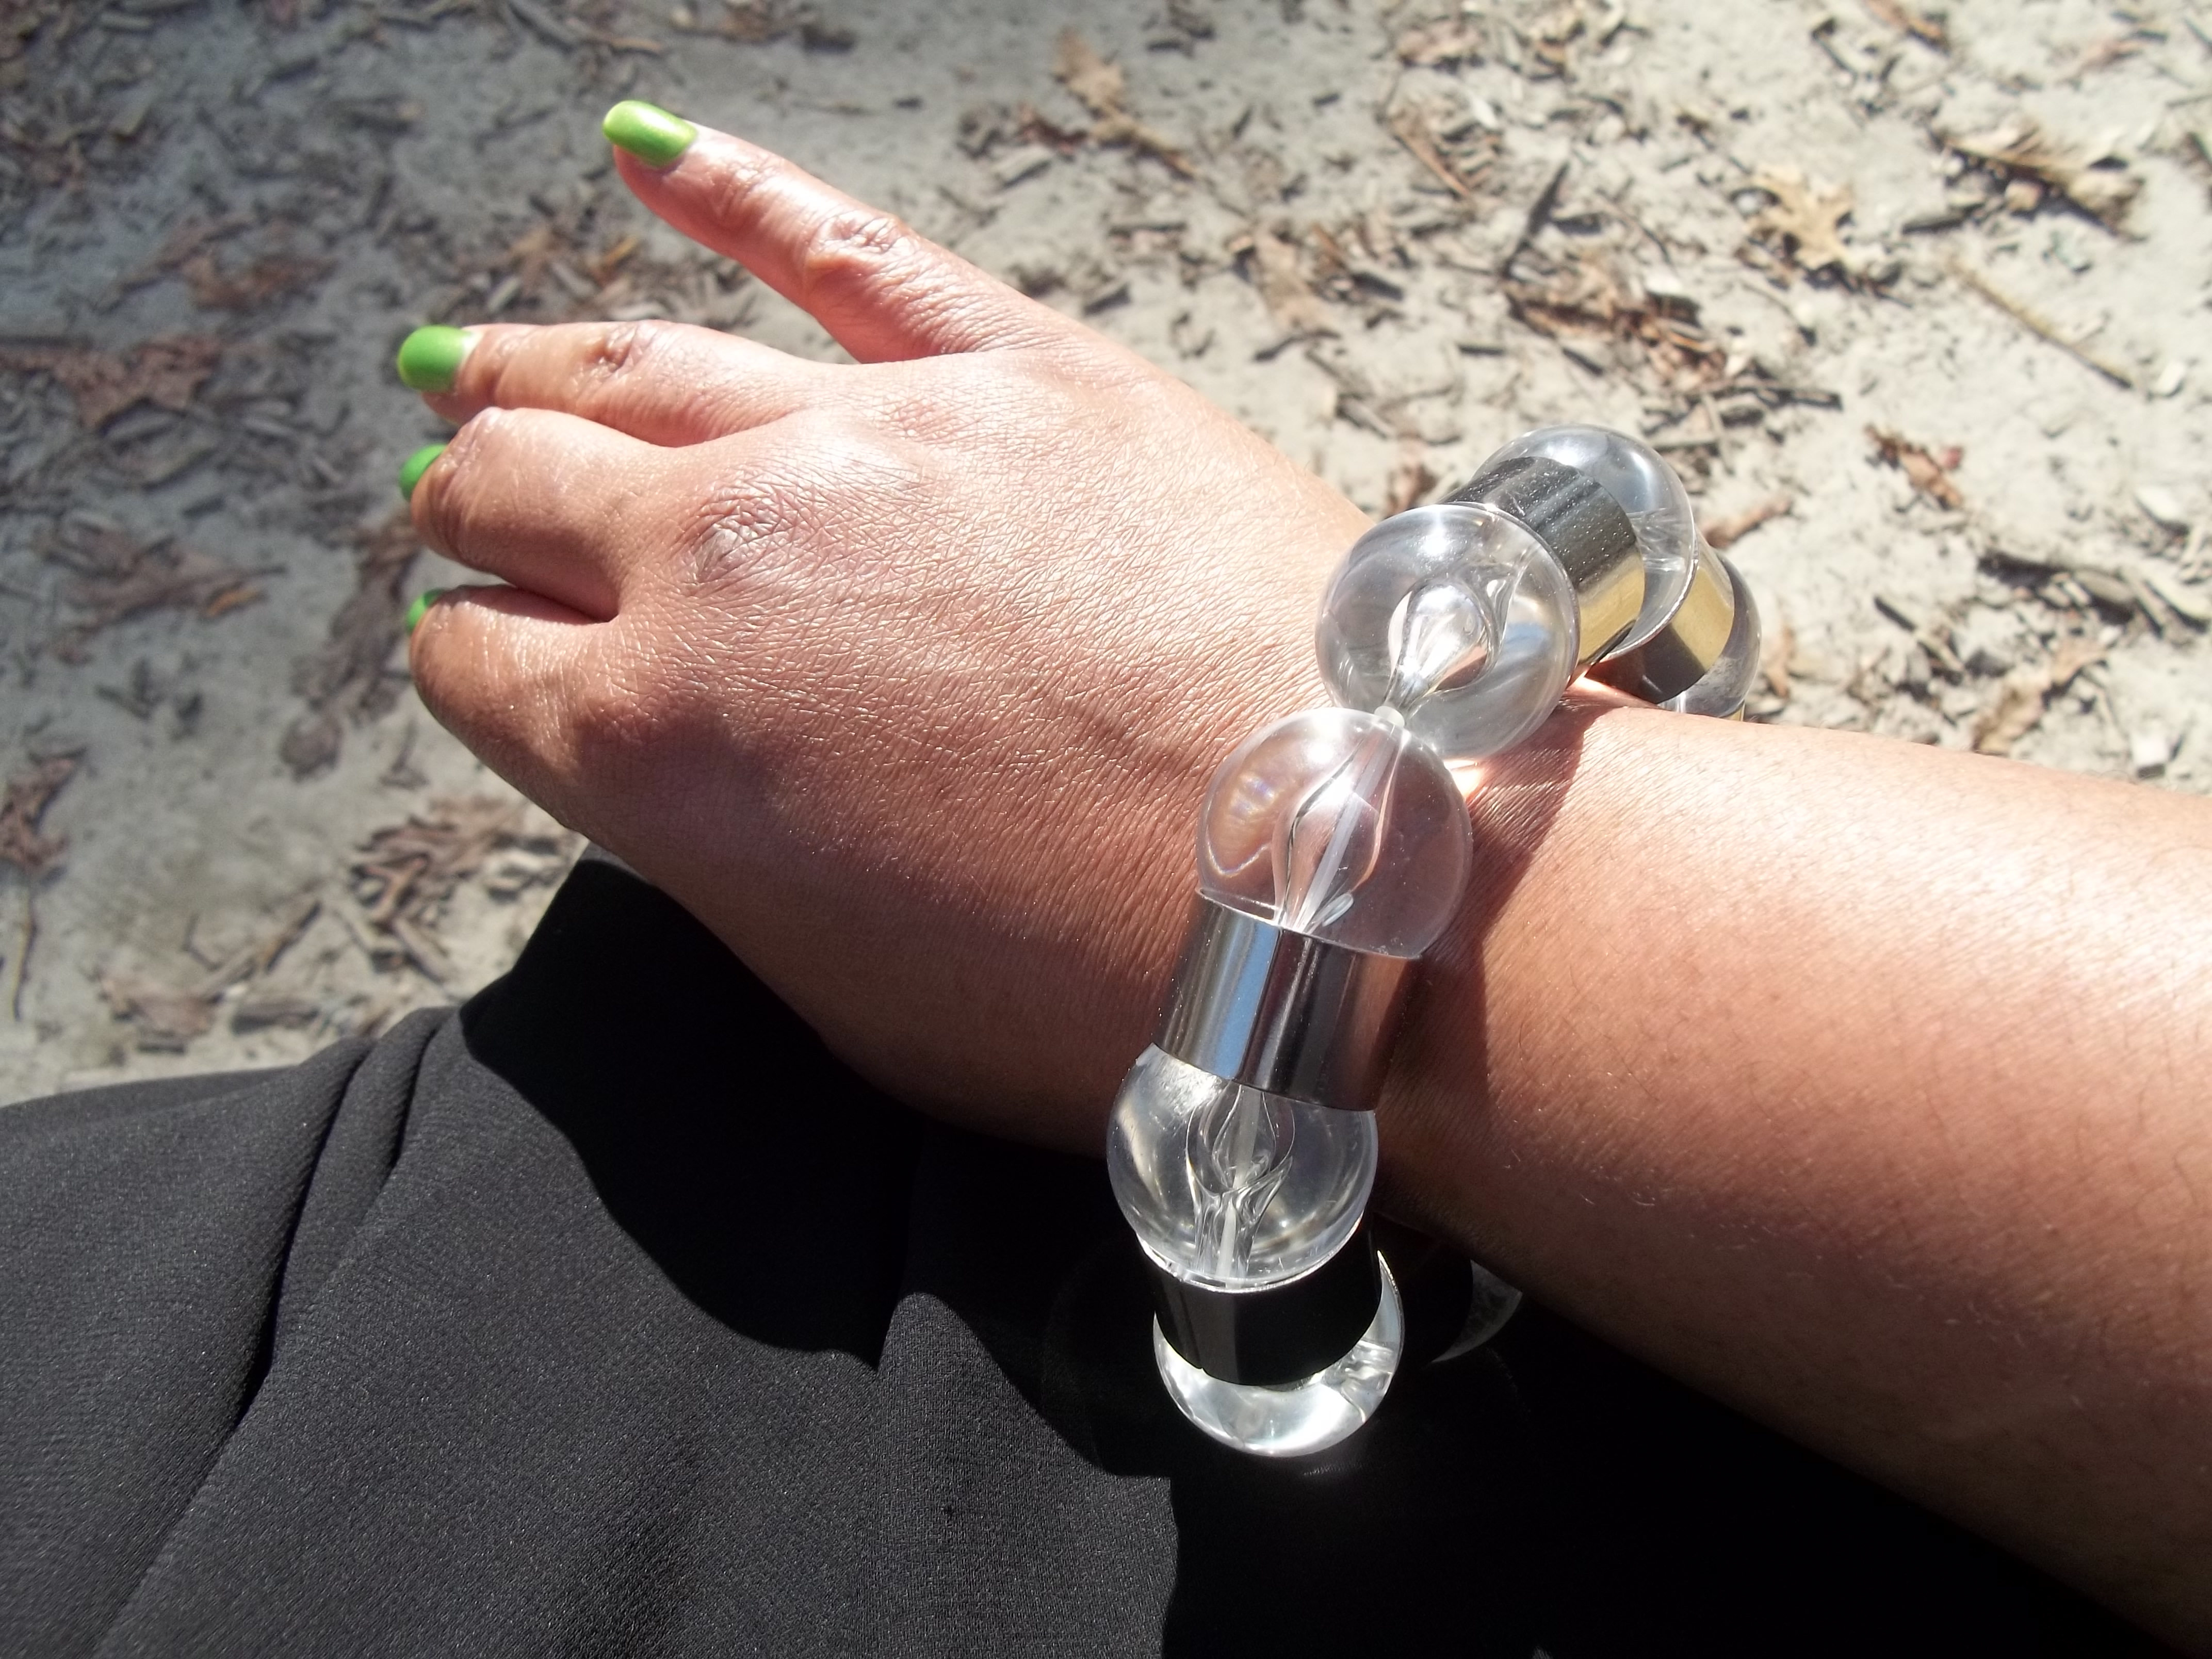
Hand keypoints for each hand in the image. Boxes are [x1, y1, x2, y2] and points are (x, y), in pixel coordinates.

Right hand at [402, 107, 1371, 1148]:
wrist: (1343, 879)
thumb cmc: (1109, 987)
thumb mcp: (851, 999)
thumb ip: (725, 859)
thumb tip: (680, 774)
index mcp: (651, 747)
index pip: (477, 663)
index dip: (473, 660)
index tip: (492, 656)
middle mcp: (717, 564)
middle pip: (518, 487)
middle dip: (470, 506)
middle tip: (465, 508)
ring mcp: (862, 440)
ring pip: (629, 363)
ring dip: (529, 368)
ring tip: (476, 367)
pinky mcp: (1014, 366)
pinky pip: (837, 249)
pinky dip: (728, 189)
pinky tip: (644, 151)